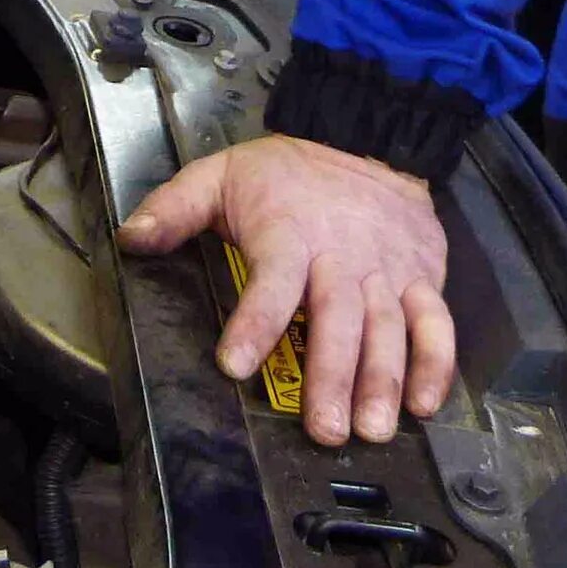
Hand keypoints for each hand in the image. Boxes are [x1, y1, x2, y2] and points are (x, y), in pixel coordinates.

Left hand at [120, 134, 455, 446]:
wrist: (365, 138)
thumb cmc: (286, 172)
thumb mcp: (219, 175)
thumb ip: (174, 208)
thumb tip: (130, 238)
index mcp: (288, 234)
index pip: (272, 283)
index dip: (254, 324)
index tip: (235, 365)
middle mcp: (341, 257)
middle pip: (338, 320)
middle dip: (332, 377)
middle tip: (324, 429)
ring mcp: (386, 270)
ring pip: (388, 329)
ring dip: (384, 381)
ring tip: (374, 429)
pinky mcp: (422, 277)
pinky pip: (435, 323)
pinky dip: (436, 364)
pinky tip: (426, 405)